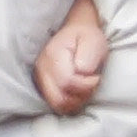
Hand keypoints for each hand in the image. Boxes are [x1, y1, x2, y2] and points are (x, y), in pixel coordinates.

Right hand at [35, 0, 109, 114]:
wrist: (75, 32)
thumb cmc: (86, 36)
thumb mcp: (93, 40)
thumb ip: (88, 57)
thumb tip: (82, 73)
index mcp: (53, 56)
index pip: (67, 82)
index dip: (86, 85)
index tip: (96, 77)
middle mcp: (42, 70)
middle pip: (59, 99)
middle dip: (80, 97)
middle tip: (92, 85)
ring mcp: (40, 79)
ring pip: (57, 104)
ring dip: (76, 101)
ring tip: (86, 87)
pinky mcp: (43, 86)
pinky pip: (55, 104)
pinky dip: (70, 102)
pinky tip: (78, 91)